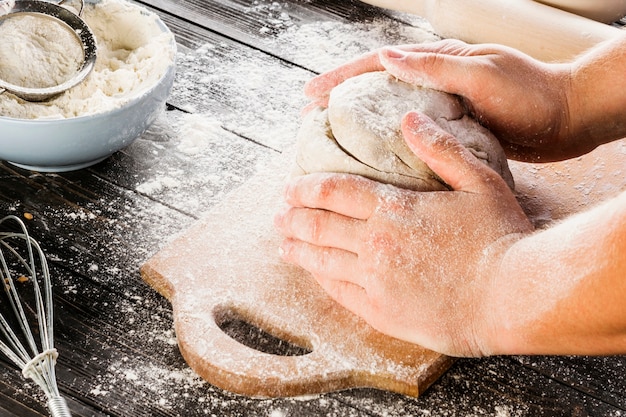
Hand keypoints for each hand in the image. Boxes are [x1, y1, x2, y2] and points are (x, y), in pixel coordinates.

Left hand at [275, 112, 533, 355]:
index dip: (306, 188)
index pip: (335, 191)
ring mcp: (375, 280)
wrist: (514, 298)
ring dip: (297, 249)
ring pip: (321, 260)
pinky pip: (339, 292)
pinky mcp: (382, 312)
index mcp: (394, 209)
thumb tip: (409, 118)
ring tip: (282, 244)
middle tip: (277, 214)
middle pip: (319, 225)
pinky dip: (320, 279)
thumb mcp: (479, 181)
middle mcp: (375, 244)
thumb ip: (440, 149)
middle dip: (292, 218)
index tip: (289, 187)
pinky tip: (313, 273)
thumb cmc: (501, 237)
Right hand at [305, 39, 586, 161]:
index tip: (310, 94)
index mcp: (438, 61)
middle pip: (376, 86)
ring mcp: (442, 103)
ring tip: (333, 140)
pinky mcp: (451, 126)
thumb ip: (437, 68)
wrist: (569, 118)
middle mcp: (435, 80)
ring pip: (389, 109)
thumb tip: (387, 57)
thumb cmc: (531, 95)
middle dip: (341, 99)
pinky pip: (409, 130)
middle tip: (311, 120)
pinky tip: (375, 158)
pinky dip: (386, 140)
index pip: (377, 64)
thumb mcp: (483, 77)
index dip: (340, 77)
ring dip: (359, 121)